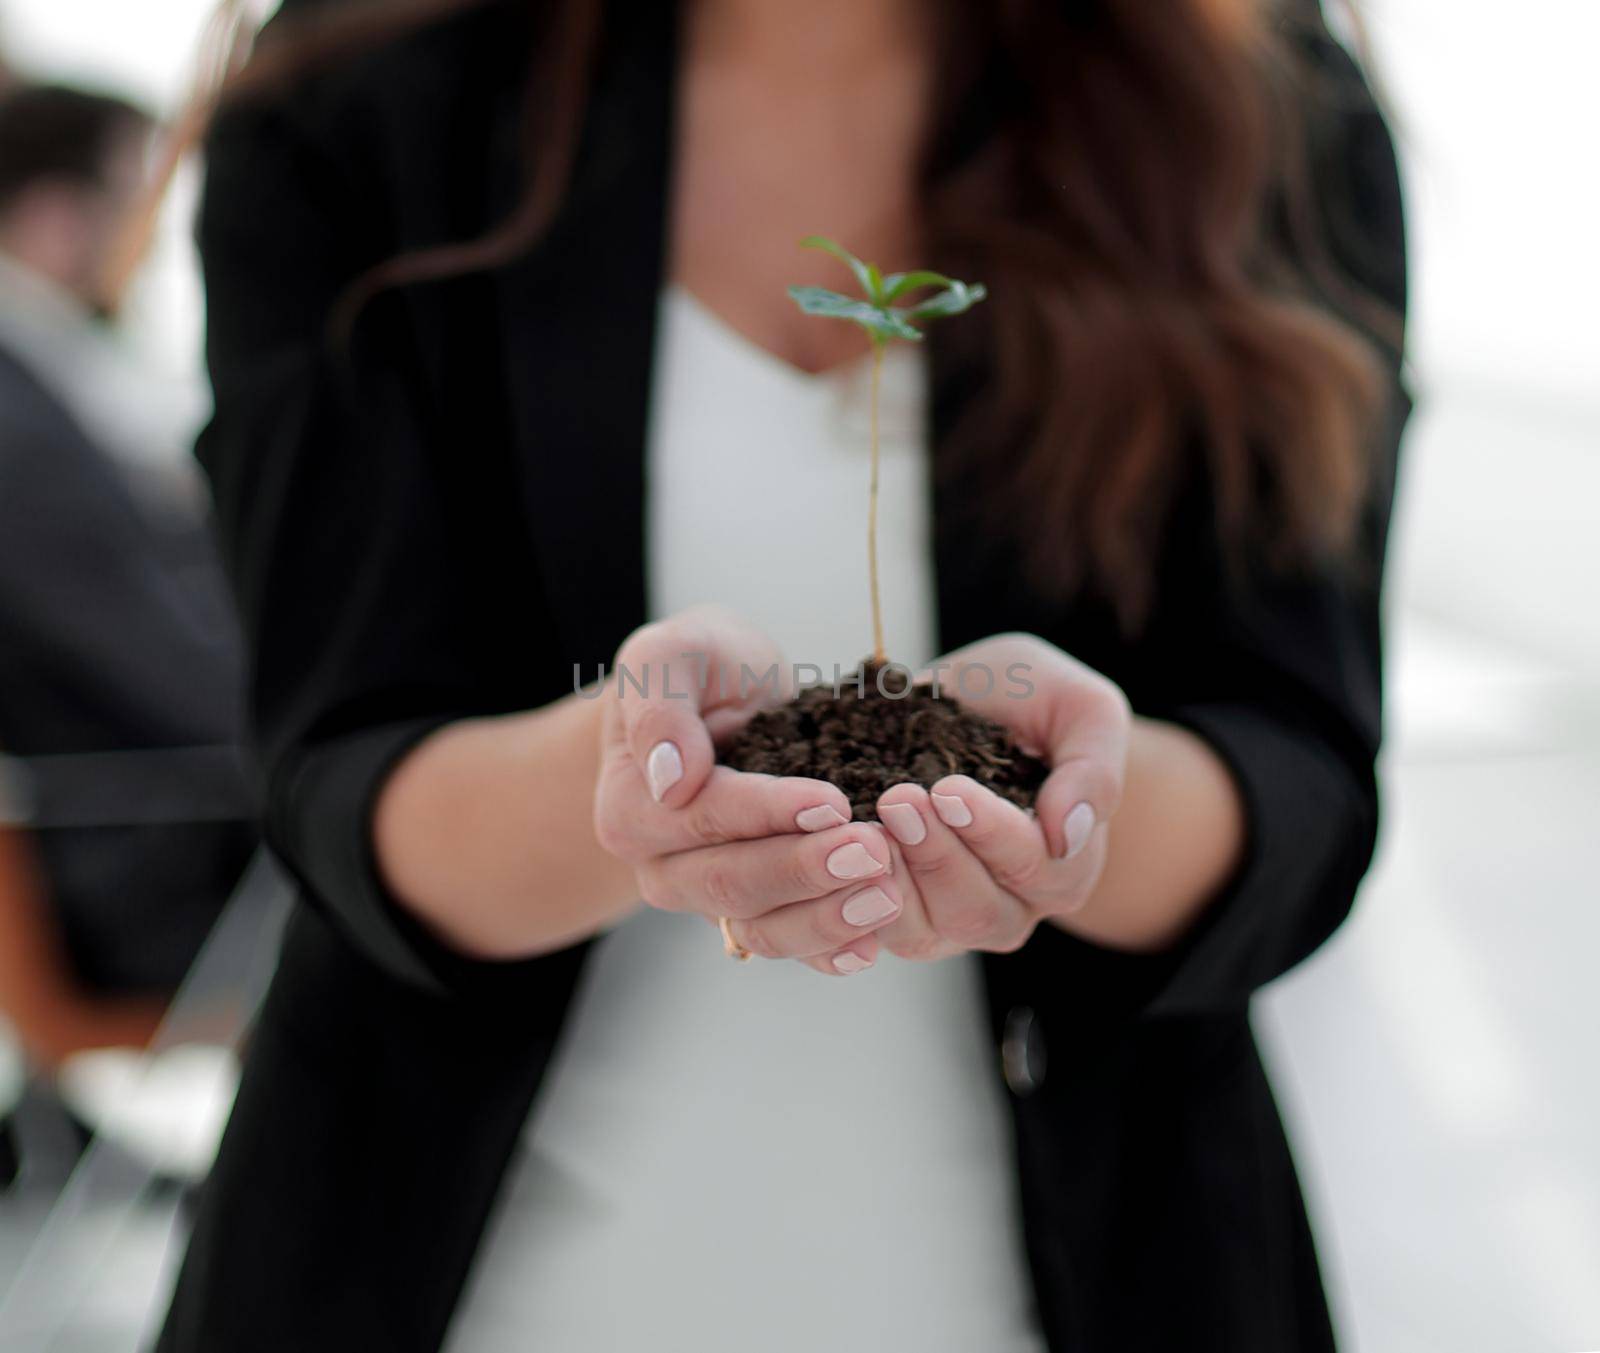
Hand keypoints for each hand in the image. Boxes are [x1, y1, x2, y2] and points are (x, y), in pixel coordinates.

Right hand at [593, 606, 904, 974]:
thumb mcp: (674, 655)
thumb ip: (659, 704)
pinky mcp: (761, 911)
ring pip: (761, 929)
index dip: (766, 813)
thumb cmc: (701, 670)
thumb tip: (668, 777)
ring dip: (826, 919)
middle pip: (729, 884)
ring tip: (885, 893)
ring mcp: (711, 899)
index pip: (701, 818)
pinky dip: (831, 952)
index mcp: (630, 807)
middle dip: (804, 870)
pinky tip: (873, 943)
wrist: (731, 699)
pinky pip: (791, 945)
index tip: (829, 801)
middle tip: (873, 849)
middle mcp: (664, 867)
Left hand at [871, 633, 1130, 959]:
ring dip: (891, 880)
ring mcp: (953, 917)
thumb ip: (1092, 768)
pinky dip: (851, 900)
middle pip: (977, 912)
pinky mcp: (899, 915)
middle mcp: (1014, 905)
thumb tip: (1067, 833)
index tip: (949, 788)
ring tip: (864, 825)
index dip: (993, 834)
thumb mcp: (1081, 709)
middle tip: (898, 799)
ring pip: (924, 931)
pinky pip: (875, 930)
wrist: (978, 706)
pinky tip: (833, 853)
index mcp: (1065, 862)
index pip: (1038, 868)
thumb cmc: (1035, 704)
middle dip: (935, 857)